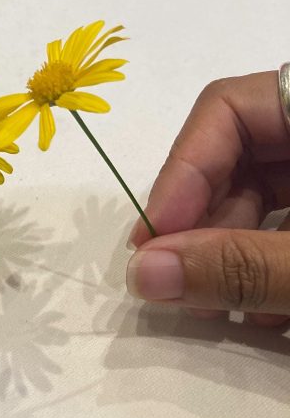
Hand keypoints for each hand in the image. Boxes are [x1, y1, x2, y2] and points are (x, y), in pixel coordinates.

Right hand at [126, 71, 289, 323]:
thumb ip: (243, 265)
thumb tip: (143, 274)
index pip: (229, 107)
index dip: (184, 169)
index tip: (157, 237)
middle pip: (240, 153)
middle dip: (202, 221)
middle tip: (173, 282)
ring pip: (264, 192)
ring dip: (229, 249)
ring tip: (214, 309)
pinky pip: (289, 219)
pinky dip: (267, 261)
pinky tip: (259, 310)